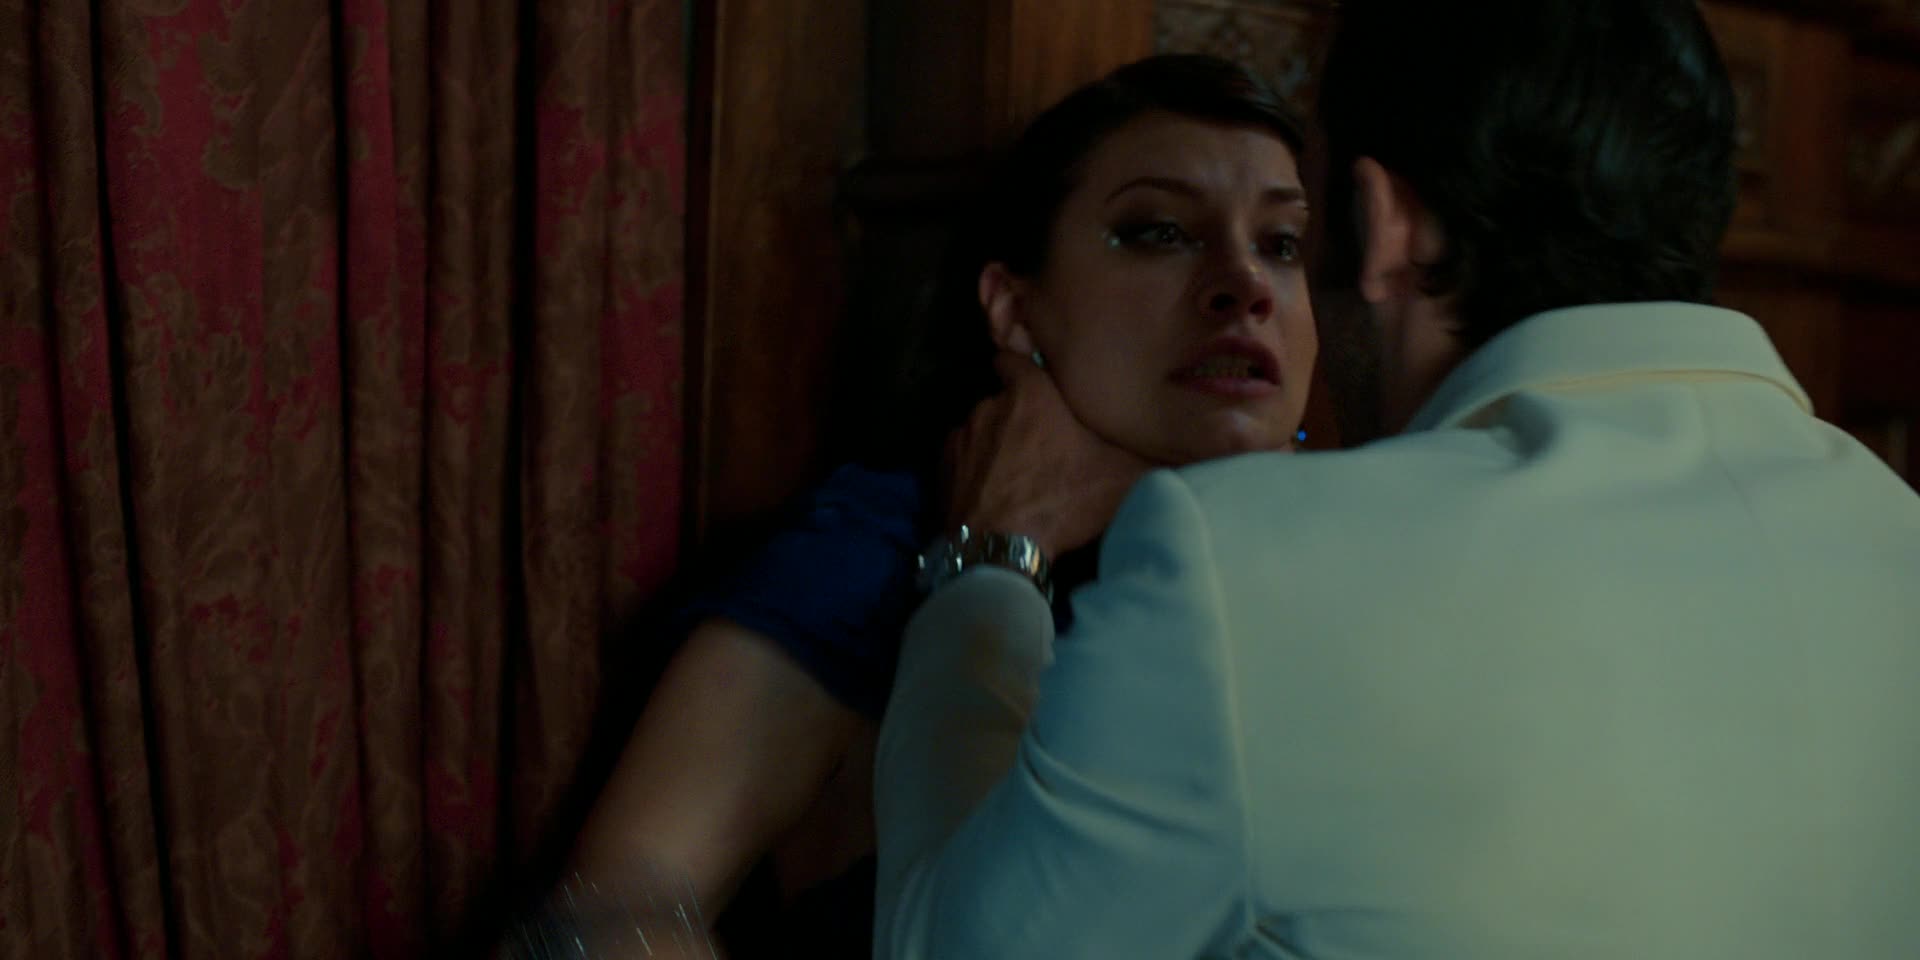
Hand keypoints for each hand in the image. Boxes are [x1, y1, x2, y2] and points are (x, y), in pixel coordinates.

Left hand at [940, 352, 1154, 558]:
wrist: (1000, 551)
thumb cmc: (1062, 501)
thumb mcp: (1121, 478)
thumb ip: (1154, 455)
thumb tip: (1193, 447)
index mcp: (1029, 394)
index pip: (1015, 359)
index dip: (1026, 370)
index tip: (1041, 386)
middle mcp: (988, 405)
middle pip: (1005, 401)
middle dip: (1020, 417)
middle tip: (1044, 447)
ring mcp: (960, 437)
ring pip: (982, 431)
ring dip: (996, 445)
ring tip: (1017, 477)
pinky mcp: (940, 469)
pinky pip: (962, 459)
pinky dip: (974, 471)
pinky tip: (993, 494)